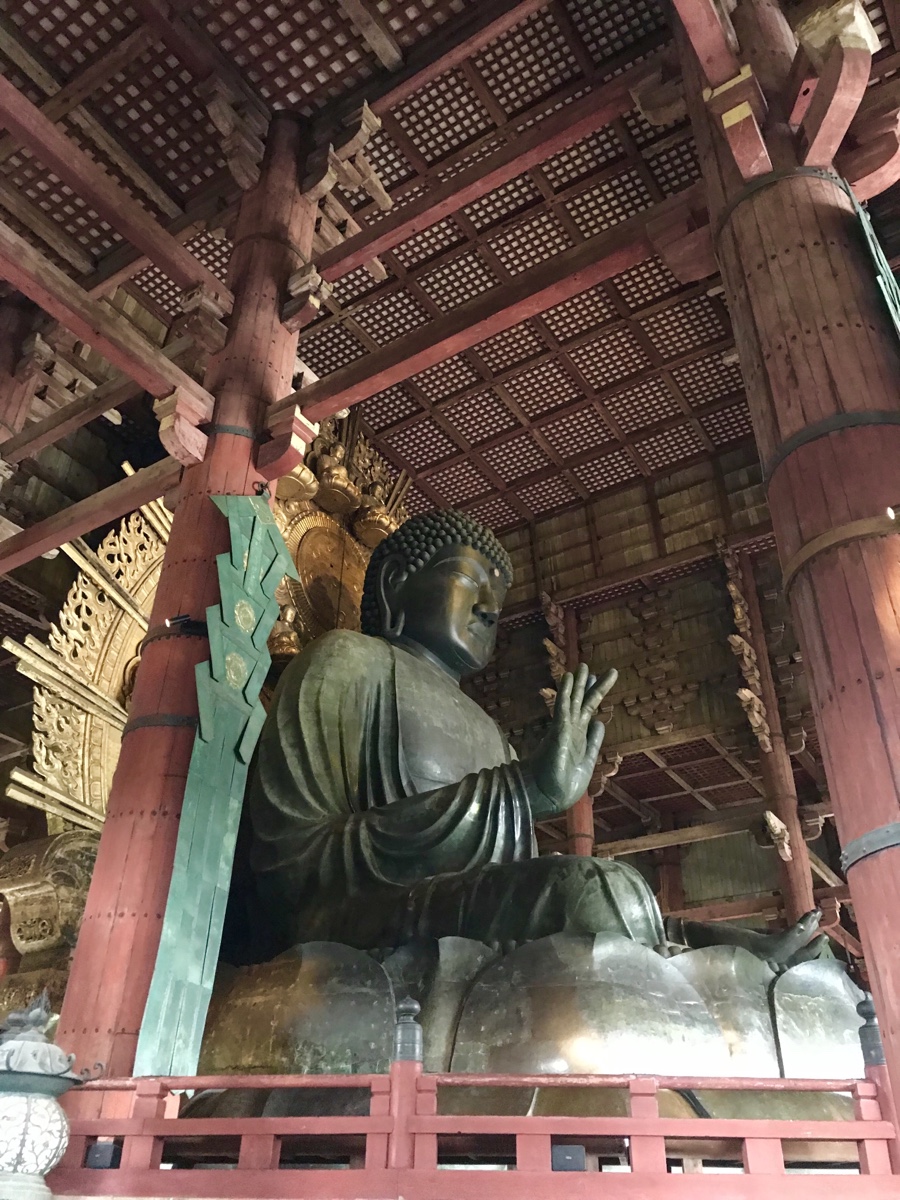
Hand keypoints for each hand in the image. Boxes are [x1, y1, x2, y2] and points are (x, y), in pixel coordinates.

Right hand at [527, 664, 617, 812]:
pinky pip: (563, 706)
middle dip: (589, 685)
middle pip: (582, 702)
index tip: (598, 682)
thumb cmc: (565, 784)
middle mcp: (571, 730)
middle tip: (591, 667)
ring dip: (578, 682)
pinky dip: (566, 691)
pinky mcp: (558, 730)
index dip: (593, 697)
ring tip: (583, 665)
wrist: (549, 796)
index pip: (588, 712)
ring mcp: (564, 728)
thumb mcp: (588, 761)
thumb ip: (594, 742)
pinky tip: (569, 677)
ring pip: (574, 700)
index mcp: (579, 738)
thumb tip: (600, 722)